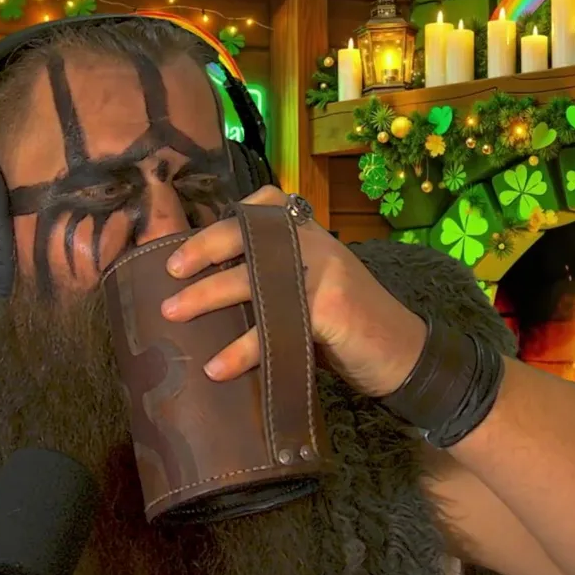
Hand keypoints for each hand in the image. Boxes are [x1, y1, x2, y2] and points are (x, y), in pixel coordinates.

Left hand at [160, 186, 426, 396]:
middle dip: (202, 250)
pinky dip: (240, 349)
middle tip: (169, 272)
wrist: (405, 356)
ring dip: (205, 296)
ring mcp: (321, 271)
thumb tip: (207, 294)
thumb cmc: (349, 328)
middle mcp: (314, 242)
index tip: (188, 239)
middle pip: (247, 234)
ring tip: (172, 313)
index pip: (262, 206)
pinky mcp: (328, 307)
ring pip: (250, 277)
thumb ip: (273, 282)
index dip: (222, 219)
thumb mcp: (310, 291)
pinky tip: (217, 368)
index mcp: (309, 234)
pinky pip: (271, 326)